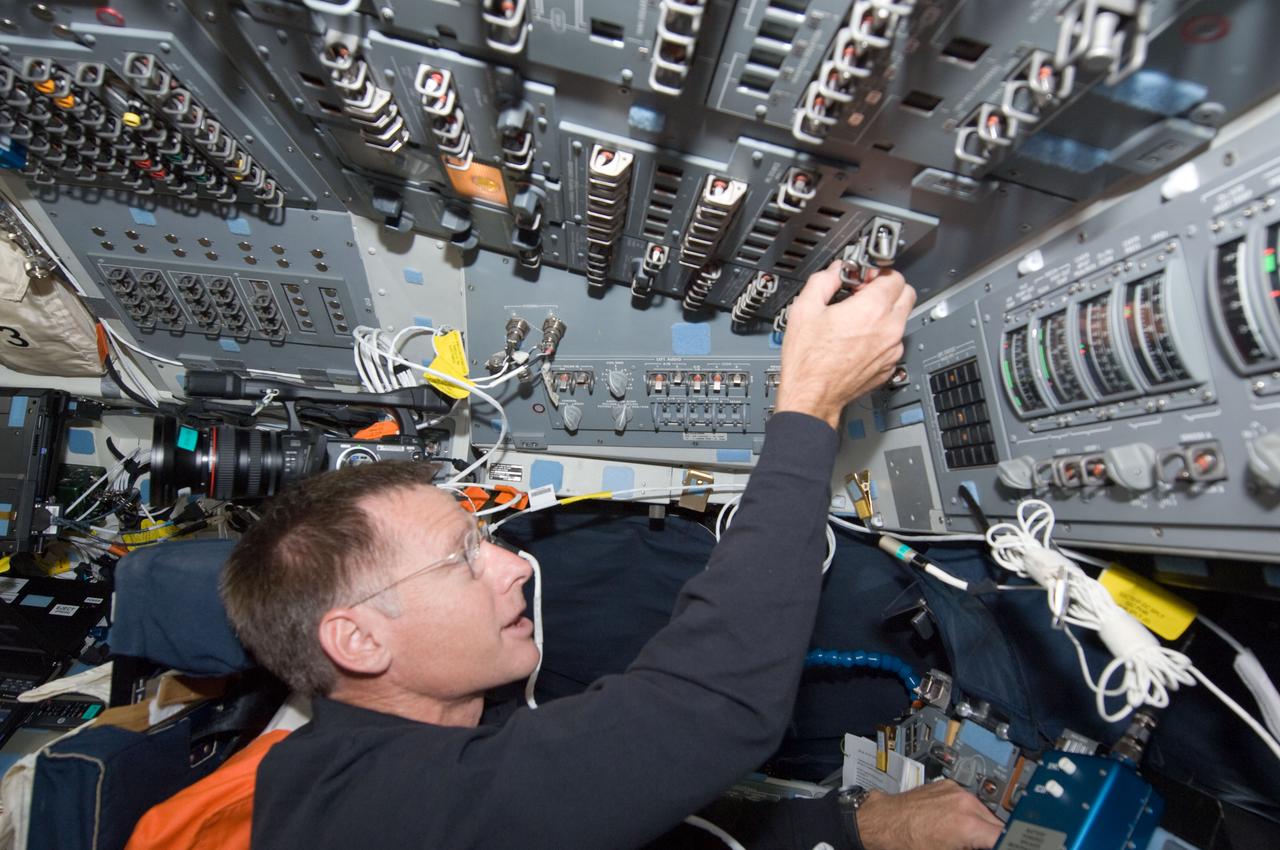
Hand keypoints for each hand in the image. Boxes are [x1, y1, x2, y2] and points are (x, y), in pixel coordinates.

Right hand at [775, 261, 915, 428]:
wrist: (812, 396)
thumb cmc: (808, 360)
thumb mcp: (804, 309)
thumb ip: (824, 280)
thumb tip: (835, 271)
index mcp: (871, 310)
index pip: (894, 276)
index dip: (877, 272)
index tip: (863, 278)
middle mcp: (888, 329)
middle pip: (906, 294)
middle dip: (888, 289)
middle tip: (865, 293)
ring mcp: (892, 350)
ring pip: (901, 319)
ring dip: (886, 313)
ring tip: (858, 318)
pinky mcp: (889, 365)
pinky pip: (894, 342)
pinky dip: (882, 336)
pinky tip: (858, 339)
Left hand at [855, 780, 1003, 849]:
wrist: (884, 821)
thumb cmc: (907, 842)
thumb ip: (972, 849)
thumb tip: (983, 845)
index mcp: (967, 824)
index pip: (1005, 836)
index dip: (1010, 843)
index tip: (1013, 844)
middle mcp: (965, 802)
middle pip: (999, 823)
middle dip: (995, 837)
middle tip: (984, 845)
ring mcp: (956, 791)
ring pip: (986, 811)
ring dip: (984, 825)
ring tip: (969, 838)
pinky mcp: (948, 785)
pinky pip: (970, 801)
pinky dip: (970, 813)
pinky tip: (958, 824)